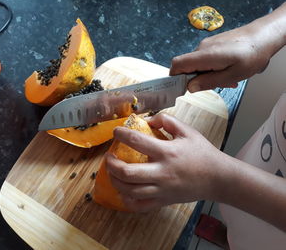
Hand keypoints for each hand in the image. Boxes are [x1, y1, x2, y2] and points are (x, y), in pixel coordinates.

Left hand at [106, 113, 228, 211]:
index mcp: (167, 152)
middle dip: (111, 164)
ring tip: (112, 171)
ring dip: (115, 181)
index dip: (122, 134)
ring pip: (130, 191)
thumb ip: (167, 121)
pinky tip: (124, 191)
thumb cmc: (202, 153)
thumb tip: (148, 119)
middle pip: (127, 173)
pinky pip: (140, 206)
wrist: (218, 178)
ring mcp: (162, 190)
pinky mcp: (163, 201)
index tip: (116, 131)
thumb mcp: (187, 131)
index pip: (137, 141)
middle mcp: (162, 173)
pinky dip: (127, 200)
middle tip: (109, 156)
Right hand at [170, 24, 271, 91]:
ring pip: (198, 64)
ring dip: (208, 74)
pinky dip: (213, 67)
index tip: (183, 88)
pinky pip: (206, 59)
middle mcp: (201, 48)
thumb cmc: (251, 55)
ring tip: (228, 78)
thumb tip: (189, 87)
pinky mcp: (212, 43)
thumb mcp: (232, 75)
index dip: (175, 78)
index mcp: (204, 56)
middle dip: (197, 79)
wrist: (264, 36)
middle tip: (217, 84)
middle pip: (187, 67)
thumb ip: (208, 82)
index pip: (177, 65)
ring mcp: (207, 44)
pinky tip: (228, 70)